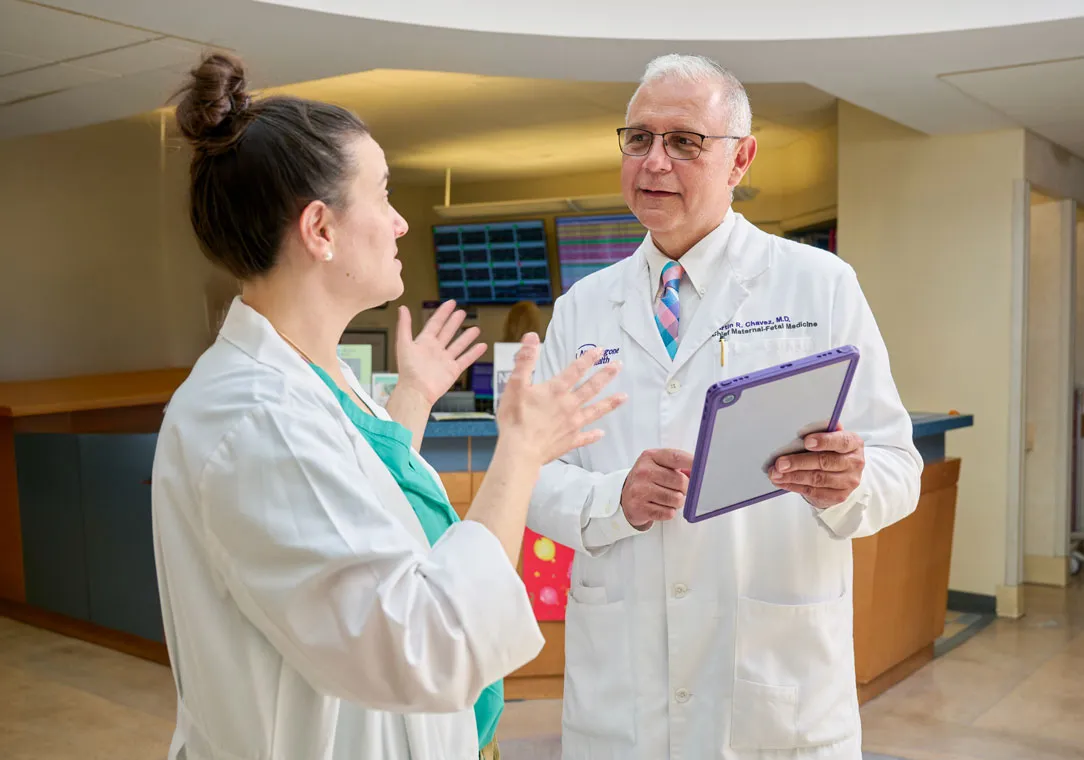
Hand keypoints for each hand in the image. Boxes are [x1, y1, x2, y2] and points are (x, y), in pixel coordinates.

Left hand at [393, 301, 486, 405]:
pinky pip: (466, 359)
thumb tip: (402, 308)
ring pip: (458, 345)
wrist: (417, 391)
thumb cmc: (408, 370)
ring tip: (475, 328)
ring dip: (467, 336)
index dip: (443, 313)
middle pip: (447, 332)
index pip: (435, 323)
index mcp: (424, 342)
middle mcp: (435, 350)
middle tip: (462, 312)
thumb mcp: (404, 343)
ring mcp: (445, 360)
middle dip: (454, 322)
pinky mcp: (453, 370)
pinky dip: (474, 353)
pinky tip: (481, 346)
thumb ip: (404, 325)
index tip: (451, 303)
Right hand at [496, 333, 625, 466]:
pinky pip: (585, 437)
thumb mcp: (515, 384)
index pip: (575, 370)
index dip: (588, 358)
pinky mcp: (570, 441)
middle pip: (591, 387)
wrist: (520, 450)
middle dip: (606, 375)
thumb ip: (525, 360)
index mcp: (556, 390)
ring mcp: (572, 424)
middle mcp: (569, 405)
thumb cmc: (515, 418)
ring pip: (595, 410)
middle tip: (618, 365)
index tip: (600, 350)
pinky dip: (594, 435)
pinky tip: (601, 433)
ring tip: (624, 397)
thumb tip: (532, 336)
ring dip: (610, 403)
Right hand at [620, 449, 693, 528]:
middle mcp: (643, 471)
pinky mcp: (639, 507)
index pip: (676, 457)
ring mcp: (640, 490)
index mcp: (650, 457)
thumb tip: (701, 472)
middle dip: (685, 488)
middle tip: (679, 489)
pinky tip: (661, 506)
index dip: (693, 463)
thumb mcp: (659, 465)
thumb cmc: (648, 479)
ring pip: (677, 499)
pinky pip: (668, 513)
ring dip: (678, 502)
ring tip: (669, 498)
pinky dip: (669, 512)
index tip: (704, 468)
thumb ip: (680, 466)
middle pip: (680, 481)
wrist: (625, 497)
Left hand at [768, 425, 864, 508]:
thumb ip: (821, 432)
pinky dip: (794, 486)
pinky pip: (813, 491)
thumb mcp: (830, 438)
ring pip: (817, 479)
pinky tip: (782, 481)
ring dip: (793, 476)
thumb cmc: (831, 450)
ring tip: (776, 473)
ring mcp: (848, 481)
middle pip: (825, 462)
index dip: (824, 441)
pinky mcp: (838, 496)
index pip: (841, 441)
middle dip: (799, 462)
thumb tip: (803, 429)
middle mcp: (854, 463)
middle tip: (780, 463)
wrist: (841, 474)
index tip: (806, 441)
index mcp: (853, 443)